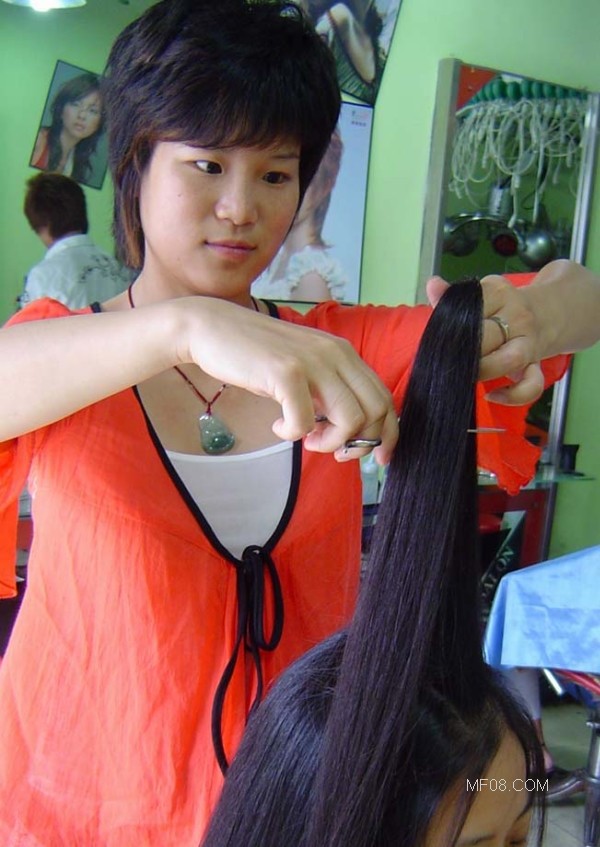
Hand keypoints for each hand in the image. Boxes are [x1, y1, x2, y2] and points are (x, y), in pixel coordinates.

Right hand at [176, 297, 397, 463]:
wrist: (212, 328)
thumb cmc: (256, 354)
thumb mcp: (304, 367)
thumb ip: (328, 389)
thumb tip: (348, 430)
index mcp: (343, 353)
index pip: (383, 398)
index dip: (387, 433)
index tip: (379, 457)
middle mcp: (335, 354)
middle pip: (374, 411)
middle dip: (359, 443)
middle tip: (332, 451)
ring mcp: (312, 362)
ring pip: (349, 419)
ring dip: (329, 442)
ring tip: (306, 439)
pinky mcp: (286, 372)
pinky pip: (305, 421)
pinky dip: (293, 434)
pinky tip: (277, 427)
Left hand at [426, 274, 544, 405]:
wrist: (550, 312)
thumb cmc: (505, 307)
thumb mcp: (483, 295)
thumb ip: (455, 296)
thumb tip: (432, 285)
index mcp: (500, 294)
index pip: (473, 307)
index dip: (453, 325)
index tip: (441, 337)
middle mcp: (518, 317)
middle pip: (487, 336)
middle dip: (464, 353)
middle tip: (449, 360)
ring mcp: (530, 343)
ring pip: (510, 360)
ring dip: (483, 371)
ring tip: (467, 375)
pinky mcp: (536, 365)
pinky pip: (531, 385)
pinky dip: (512, 395)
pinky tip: (492, 396)